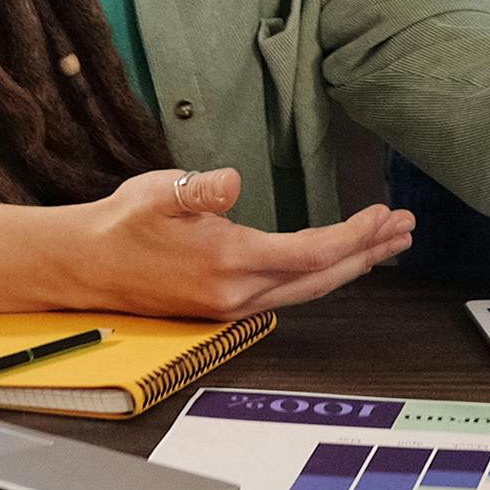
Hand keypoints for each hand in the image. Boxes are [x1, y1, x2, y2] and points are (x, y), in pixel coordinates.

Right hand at [40, 167, 413, 321]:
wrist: (83, 265)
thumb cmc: (121, 222)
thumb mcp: (157, 192)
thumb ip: (197, 191)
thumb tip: (228, 182)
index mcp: (228, 260)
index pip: (310, 252)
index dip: (354, 236)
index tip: (385, 215)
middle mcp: (237, 292)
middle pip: (320, 277)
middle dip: (367, 253)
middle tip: (405, 228)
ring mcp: (231, 305)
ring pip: (306, 288)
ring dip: (350, 264)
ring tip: (386, 241)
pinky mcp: (224, 307)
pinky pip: (286, 291)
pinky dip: (320, 273)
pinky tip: (336, 259)